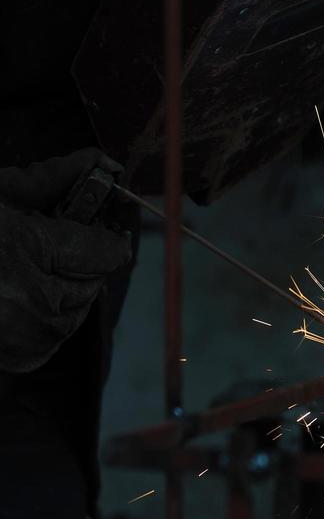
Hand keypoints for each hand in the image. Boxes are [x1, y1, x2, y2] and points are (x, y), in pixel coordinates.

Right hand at [0, 149, 131, 373]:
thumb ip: (52, 177)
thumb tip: (99, 161)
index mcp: (26, 251)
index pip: (107, 250)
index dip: (107, 234)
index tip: (99, 226)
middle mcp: (33, 302)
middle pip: (96, 279)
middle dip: (83, 259)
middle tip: (53, 242)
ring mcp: (28, 337)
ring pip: (81, 308)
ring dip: (69, 286)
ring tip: (32, 268)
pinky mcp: (21, 358)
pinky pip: (58, 334)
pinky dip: (51, 315)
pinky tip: (23, 294)